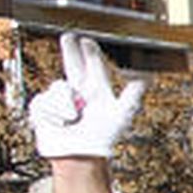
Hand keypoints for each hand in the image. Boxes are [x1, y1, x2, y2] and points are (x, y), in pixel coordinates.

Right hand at [28, 33, 143, 158]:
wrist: (80, 156)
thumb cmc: (103, 137)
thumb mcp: (122, 113)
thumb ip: (134, 93)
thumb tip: (148, 76)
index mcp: (98, 91)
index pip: (94, 66)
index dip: (91, 53)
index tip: (86, 40)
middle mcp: (79, 91)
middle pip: (73, 65)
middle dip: (70, 50)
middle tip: (68, 37)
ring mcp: (61, 99)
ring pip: (59, 87)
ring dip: (65, 105)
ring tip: (73, 119)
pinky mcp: (44, 108)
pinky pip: (44, 102)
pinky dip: (53, 113)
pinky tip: (59, 123)